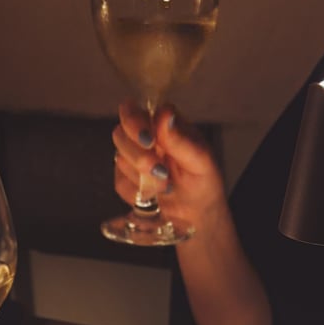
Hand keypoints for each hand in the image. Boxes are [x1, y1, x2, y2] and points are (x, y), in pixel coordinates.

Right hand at [112, 100, 226, 230]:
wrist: (197, 213)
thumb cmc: (203, 181)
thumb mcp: (200, 160)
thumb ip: (181, 139)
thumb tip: (165, 116)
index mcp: (162, 123)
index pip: (133, 111)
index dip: (136, 124)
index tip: (150, 142)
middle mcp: (143, 136)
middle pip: (120, 133)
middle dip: (138, 156)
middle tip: (161, 172)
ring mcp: (132, 157)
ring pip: (120, 159)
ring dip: (143, 177)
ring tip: (166, 186)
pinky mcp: (125, 180)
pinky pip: (121, 184)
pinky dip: (139, 192)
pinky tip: (155, 196)